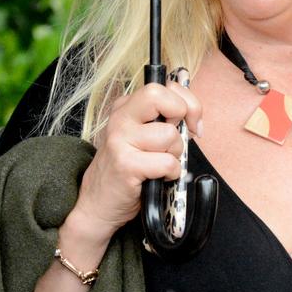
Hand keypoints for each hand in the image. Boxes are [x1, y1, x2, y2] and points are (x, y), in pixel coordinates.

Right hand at [67, 81, 202, 246]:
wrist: (97, 203)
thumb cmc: (128, 170)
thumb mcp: (143, 137)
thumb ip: (164, 121)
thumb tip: (194, 116)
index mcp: (127, 107)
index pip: (165, 87)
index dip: (188, 103)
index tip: (191, 123)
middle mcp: (121, 118)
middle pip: (159, 96)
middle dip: (181, 116)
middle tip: (176, 138)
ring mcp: (121, 140)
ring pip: (169, 135)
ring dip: (175, 154)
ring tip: (159, 164)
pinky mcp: (126, 164)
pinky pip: (167, 162)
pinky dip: (171, 173)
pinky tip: (157, 178)